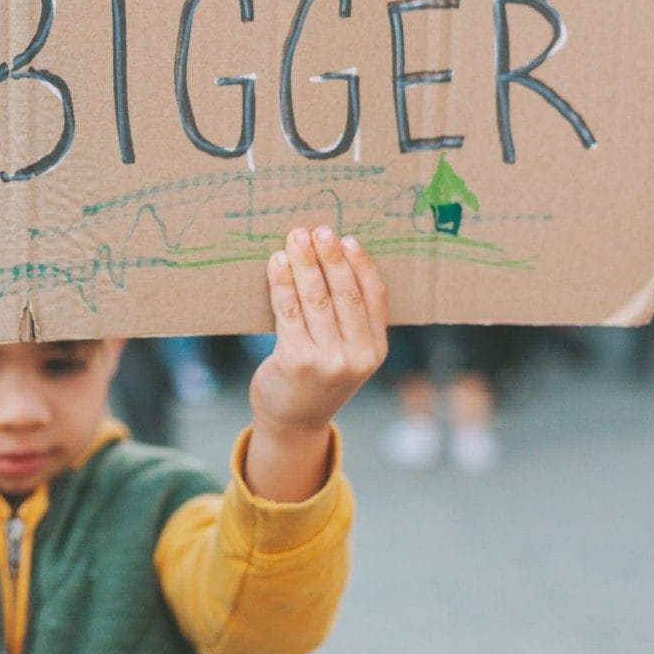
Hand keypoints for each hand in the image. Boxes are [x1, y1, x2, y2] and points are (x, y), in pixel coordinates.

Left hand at [249, 225, 388, 437]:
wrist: (293, 423)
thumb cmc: (318, 379)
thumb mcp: (348, 355)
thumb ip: (351, 321)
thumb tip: (334, 260)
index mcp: (376, 350)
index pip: (374, 297)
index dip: (361, 265)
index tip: (347, 239)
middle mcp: (357, 356)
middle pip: (345, 294)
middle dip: (330, 257)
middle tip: (318, 230)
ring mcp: (328, 360)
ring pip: (316, 299)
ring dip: (304, 263)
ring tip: (295, 238)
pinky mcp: (296, 360)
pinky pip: (289, 311)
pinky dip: (282, 283)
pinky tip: (277, 263)